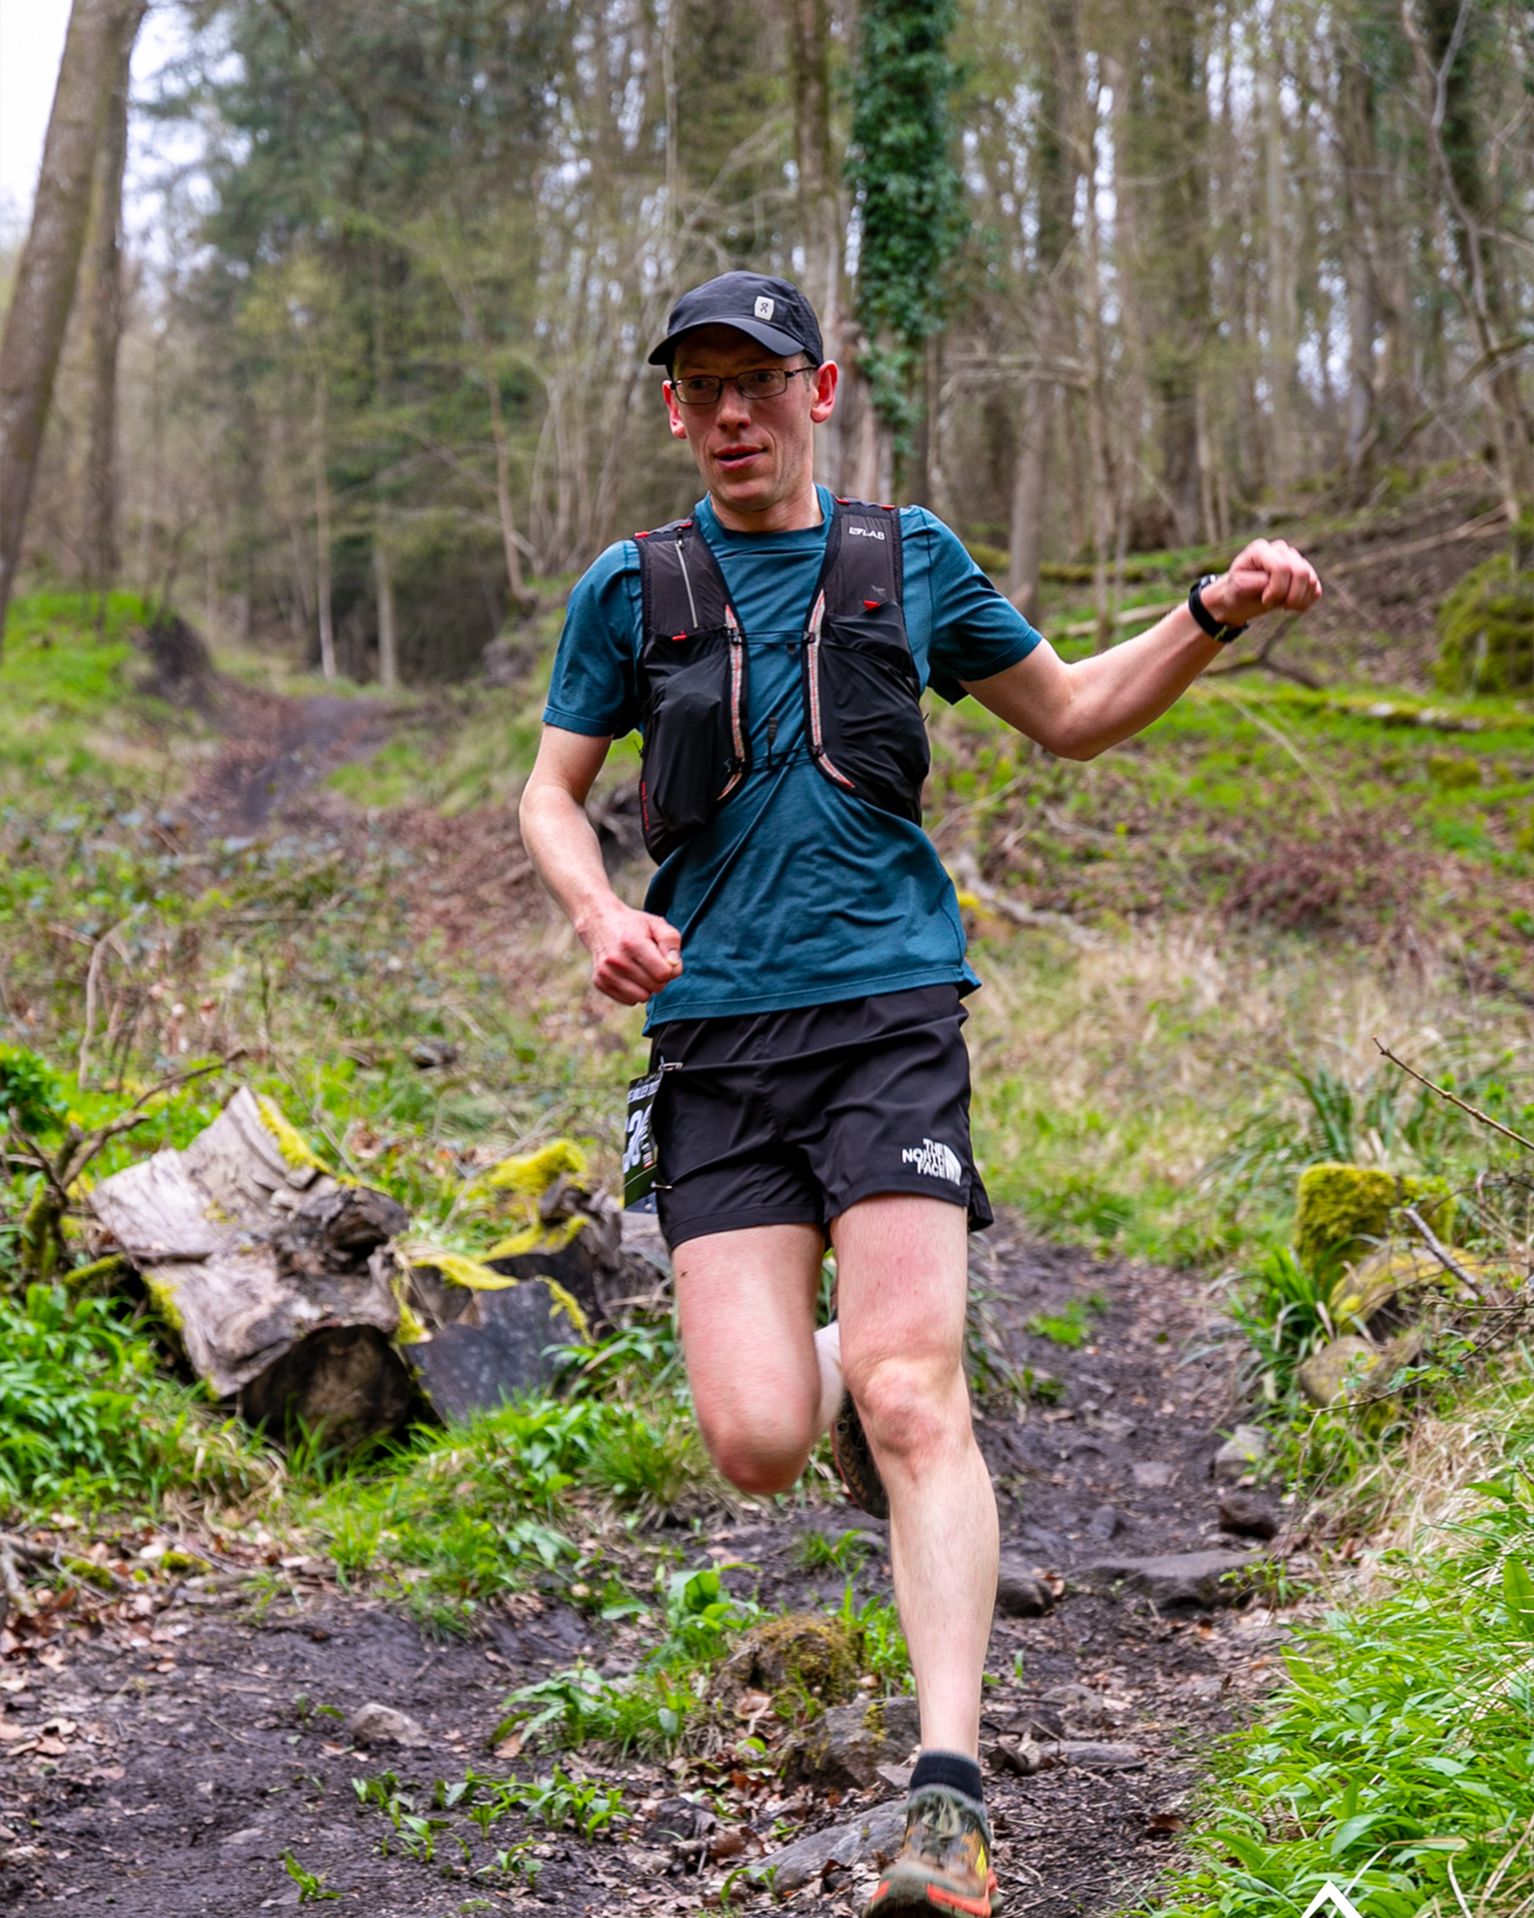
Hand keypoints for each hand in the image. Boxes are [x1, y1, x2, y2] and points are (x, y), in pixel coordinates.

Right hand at [579, 902, 682, 1005]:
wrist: (599, 923)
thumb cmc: (633, 925)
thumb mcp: (656, 923)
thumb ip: (671, 941)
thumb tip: (674, 965)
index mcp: (632, 942)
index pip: (664, 973)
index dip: (672, 968)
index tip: (667, 960)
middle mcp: (616, 959)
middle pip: (656, 986)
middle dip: (661, 978)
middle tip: (655, 964)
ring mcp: (606, 972)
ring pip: (643, 997)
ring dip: (648, 987)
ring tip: (643, 971)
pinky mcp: (600, 983)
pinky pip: (629, 1001)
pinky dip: (634, 992)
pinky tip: (631, 976)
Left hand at [1204, 540, 1322, 626]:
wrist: (1239, 598)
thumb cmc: (1237, 591)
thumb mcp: (1238, 587)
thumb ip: (1255, 581)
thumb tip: (1271, 580)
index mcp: (1262, 550)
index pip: (1283, 567)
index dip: (1277, 589)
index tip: (1265, 600)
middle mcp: (1281, 550)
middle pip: (1301, 572)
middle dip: (1289, 596)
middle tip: (1272, 604)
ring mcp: (1295, 560)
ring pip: (1311, 580)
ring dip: (1297, 600)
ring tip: (1281, 606)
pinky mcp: (1304, 574)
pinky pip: (1315, 589)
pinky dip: (1305, 602)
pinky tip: (1290, 606)